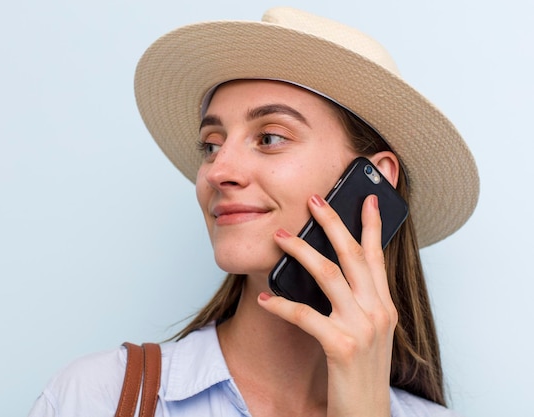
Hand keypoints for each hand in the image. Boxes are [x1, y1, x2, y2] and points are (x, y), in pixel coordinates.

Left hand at [258, 194, 396, 416]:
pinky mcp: (342, 346)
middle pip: (353, 255)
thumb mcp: (367, 332)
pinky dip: (282, 304)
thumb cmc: (360, 373)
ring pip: (329, 275)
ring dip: (302, 251)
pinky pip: (305, 315)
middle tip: (313, 199)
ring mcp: (362, 328)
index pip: (377, 256)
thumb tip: (328, 271)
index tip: (366, 198)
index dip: (370, 225)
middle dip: (332, 223)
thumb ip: (356, 302)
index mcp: (384, 306)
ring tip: (280, 236)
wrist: (367, 415)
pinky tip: (265, 297)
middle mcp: (378, 312)